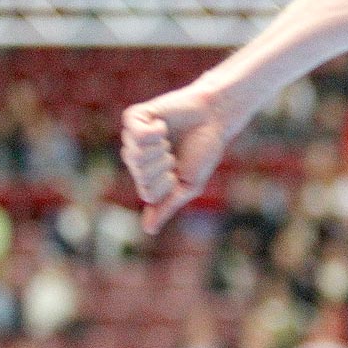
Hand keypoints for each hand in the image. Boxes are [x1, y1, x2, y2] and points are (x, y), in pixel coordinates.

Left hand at [121, 85, 229, 234]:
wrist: (214, 118)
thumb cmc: (204, 151)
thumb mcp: (189, 185)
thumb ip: (168, 205)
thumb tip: (148, 230)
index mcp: (149, 175)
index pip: (147, 193)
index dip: (167, 184)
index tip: (179, 171)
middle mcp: (137, 157)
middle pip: (140, 175)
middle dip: (164, 166)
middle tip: (174, 152)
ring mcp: (133, 137)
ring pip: (135, 155)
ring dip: (160, 149)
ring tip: (168, 138)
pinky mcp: (135, 117)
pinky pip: (136, 134)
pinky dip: (154, 133)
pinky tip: (163, 127)